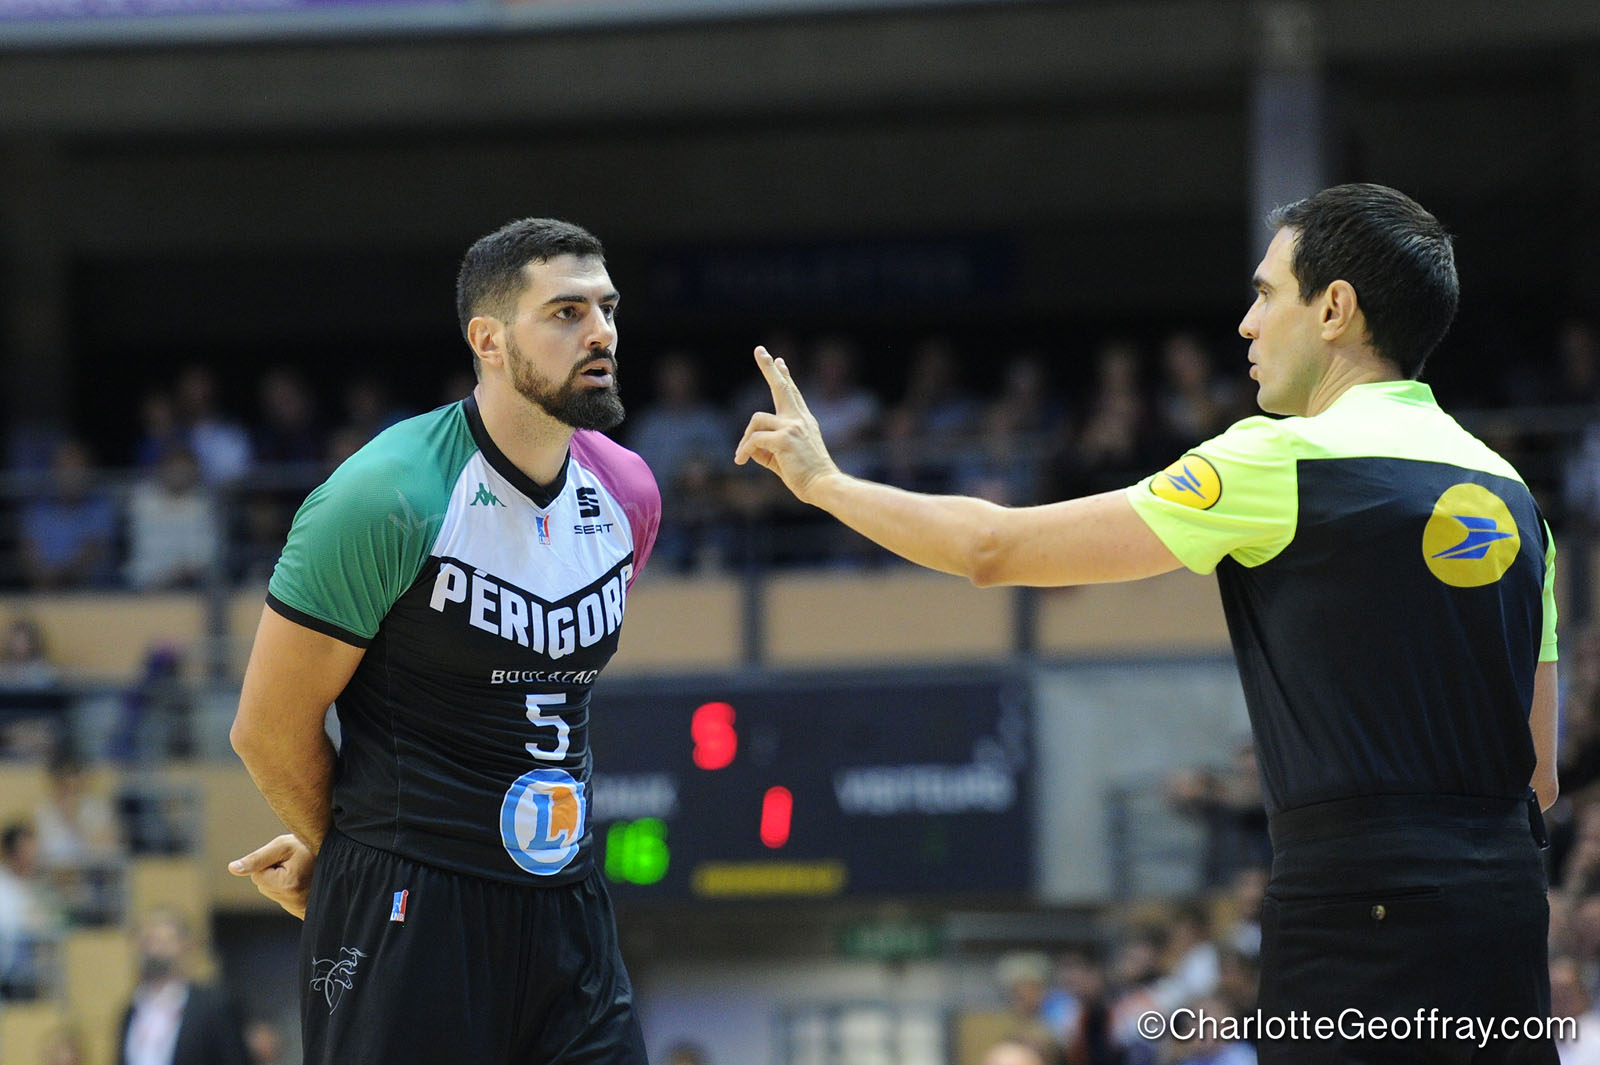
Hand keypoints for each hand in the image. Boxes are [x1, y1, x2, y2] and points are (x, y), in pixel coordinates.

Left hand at [229, 833, 315, 918]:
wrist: (340, 855)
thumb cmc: (309, 847)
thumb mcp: (282, 845)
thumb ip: (256, 858)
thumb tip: (232, 869)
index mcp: (288, 885)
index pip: (256, 874)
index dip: (268, 861)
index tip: (287, 856)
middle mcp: (293, 901)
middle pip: (263, 885)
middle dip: (272, 871)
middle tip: (294, 861)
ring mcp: (299, 909)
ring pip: (272, 891)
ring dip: (280, 879)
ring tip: (300, 869)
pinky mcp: (302, 912)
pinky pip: (283, 898)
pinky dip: (289, 888)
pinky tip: (303, 879)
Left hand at [734, 347, 840, 504]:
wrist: (825, 486)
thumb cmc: (807, 477)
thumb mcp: (784, 458)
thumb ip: (767, 448)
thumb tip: (750, 446)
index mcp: (804, 422)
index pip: (792, 393)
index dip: (785, 376)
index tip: (779, 361)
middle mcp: (800, 419)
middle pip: (781, 386)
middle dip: (769, 367)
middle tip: (759, 349)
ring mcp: (793, 426)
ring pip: (756, 420)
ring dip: (745, 439)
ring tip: (742, 456)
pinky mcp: (784, 439)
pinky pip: (754, 440)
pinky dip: (744, 450)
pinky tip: (740, 461)